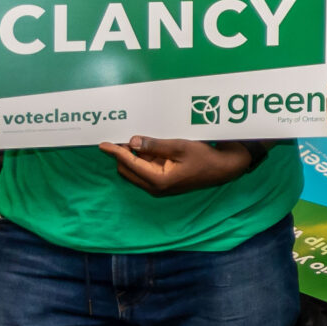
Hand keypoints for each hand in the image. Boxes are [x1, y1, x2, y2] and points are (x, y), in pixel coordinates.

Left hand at [99, 137, 257, 196]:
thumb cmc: (205, 157)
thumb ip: (155, 145)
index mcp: (158, 181)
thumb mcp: (180, 147)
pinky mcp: (164, 183)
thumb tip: (132, 142)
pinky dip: (141, 160)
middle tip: (118, 137)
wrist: (224, 168)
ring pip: (135, 171)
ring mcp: (159, 187)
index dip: (115, 152)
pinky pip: (145, 171)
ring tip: (132, 140)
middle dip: (121, 155)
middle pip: (127, 170)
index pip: (130, 163)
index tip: (103, 144)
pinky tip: (146, 147)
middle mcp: (154, 188)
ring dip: (131, 157)